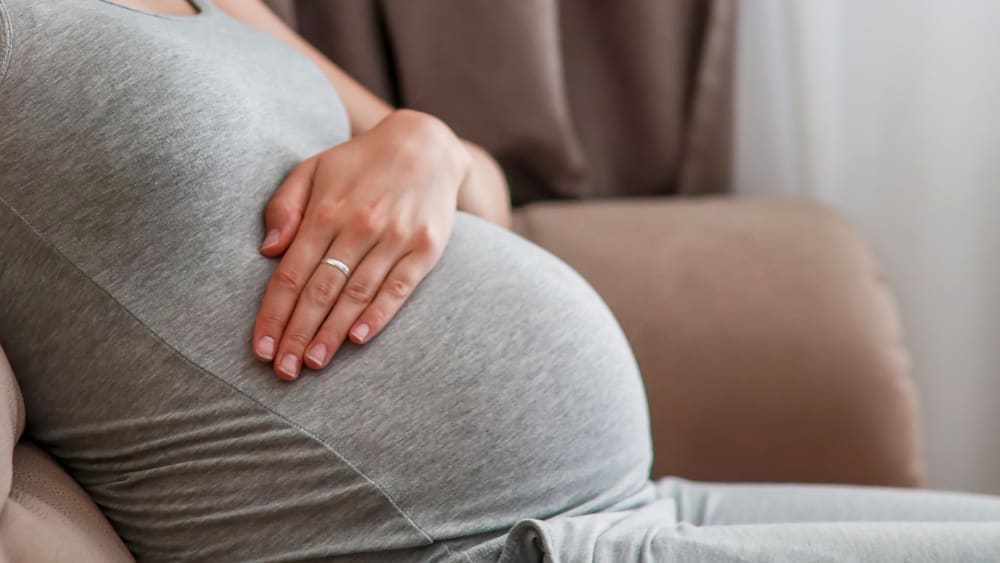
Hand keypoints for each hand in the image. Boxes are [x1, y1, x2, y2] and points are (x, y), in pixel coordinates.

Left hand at [253, 110, 469, 380]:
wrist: (426, 144)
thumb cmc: (360, 162)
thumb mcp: (314, 169)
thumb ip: (285, 206)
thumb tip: (268, 250)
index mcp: (326, 211)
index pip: (292, 273)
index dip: (274, 314)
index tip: (262, 348)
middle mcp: (359, 225)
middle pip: (321, 290)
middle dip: (299, 334)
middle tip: (284, 371)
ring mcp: (395, 237)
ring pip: (357, 294)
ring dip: (333, 333)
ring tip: (314, 363)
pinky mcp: (426, 247)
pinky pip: (399, 288)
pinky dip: (379, 315)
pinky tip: (358, 339)